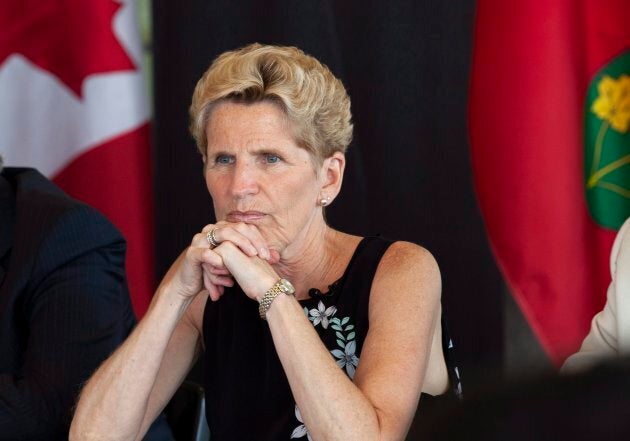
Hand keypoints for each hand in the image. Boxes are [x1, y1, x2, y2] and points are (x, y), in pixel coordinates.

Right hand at [161, 222, 279, 302]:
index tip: (269, 256)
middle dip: (251, 241)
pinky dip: (215, 258)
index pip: (245, 229)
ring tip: (249, 256)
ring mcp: (201, 240)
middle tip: (261, 255)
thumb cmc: (217, 272)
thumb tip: (276, 256)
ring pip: (221, 234)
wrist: (192, 284)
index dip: (259, 240)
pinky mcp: (192, 253)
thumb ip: (253, 257)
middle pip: (235, 228)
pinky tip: (224, 265)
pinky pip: (204, 252)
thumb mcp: (238, 264)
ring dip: (237, 245)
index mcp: (224, 230)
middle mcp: (212, 230)